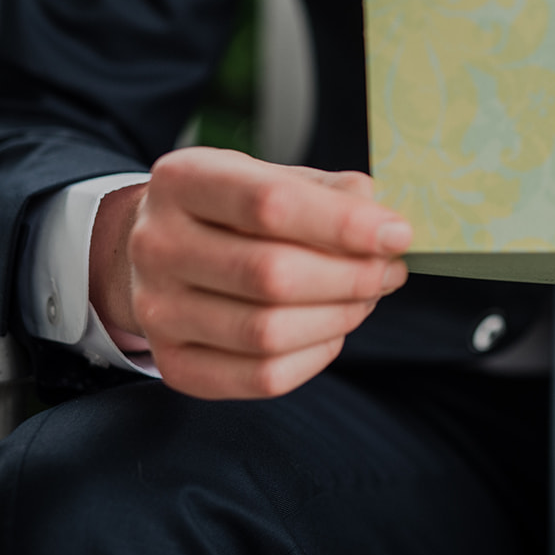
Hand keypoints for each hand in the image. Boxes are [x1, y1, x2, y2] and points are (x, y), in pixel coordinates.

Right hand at [88, 147, 411, 399]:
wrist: (164, 250)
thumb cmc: (235, 209)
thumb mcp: (272, 176)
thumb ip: (328, 192)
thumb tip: (382, 222)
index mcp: (183, 180)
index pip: (270, 204)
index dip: (344, 224)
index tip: (397, 234)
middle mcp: (157, 245)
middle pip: (271, 275)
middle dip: (350, 276)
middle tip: (390, 269)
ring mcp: (158, 310)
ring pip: (267, 332)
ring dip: (339, 317)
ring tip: (367, 295)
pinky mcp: (174, 364)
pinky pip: (261, 377)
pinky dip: (315, 356)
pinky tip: (333, 329)